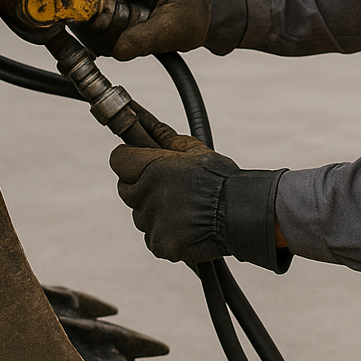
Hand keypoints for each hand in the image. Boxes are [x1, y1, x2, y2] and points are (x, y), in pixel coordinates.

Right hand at [84, 0, 209, 59]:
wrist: (212, 18)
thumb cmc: (196, 21)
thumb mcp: (169, 34)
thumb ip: (141, 40)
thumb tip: (116, 49)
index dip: (97, 2)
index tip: (94, 25)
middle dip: (105, 12)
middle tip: (108, 34)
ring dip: (112, 15)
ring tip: (121, 34)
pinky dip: (120, 15)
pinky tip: (127, 31)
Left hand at [111, 107, 237, 263]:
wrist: (242, 214)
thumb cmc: (220, 178)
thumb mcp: (193, 149)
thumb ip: (162, 135)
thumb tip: (140, 116)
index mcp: (153, 168)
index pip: (118, 160)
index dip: (129, 161)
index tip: (141, 165)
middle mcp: (147, 195)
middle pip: (126, 190)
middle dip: (141, 187)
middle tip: (168, 188)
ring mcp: (152, 222)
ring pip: (141, 215)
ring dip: (155, 212)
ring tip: (183, 209)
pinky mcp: (160, 244)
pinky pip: (153, 237)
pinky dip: (166, 234)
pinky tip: (185, 227)